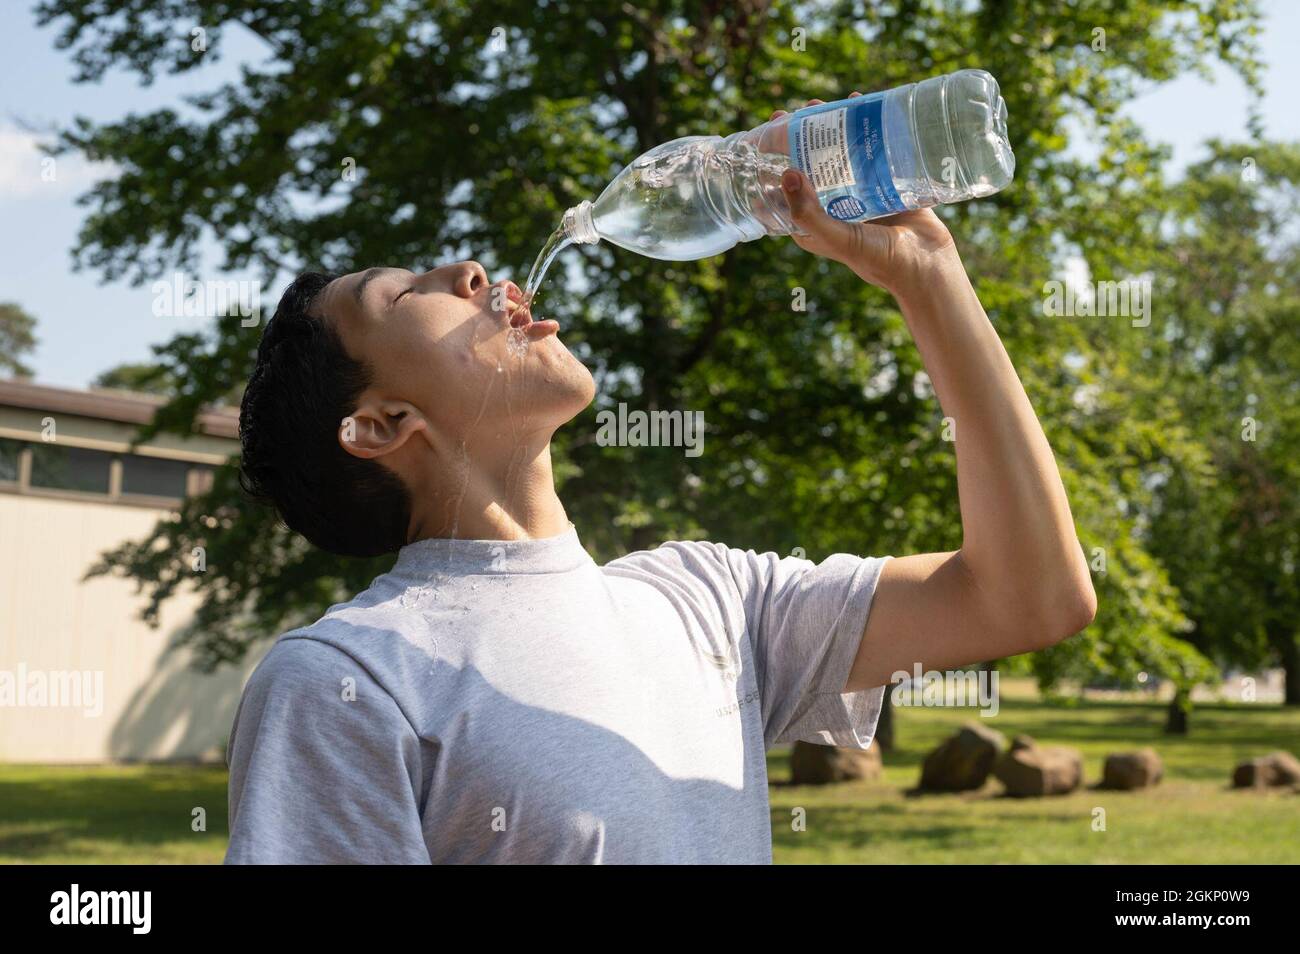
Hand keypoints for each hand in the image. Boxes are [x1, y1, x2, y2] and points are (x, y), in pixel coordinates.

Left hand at [771, 95, 957, 296]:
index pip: (779, 192)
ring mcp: (856, 191)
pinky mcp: (882, 181)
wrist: (927, 262)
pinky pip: (865, 148)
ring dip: (824, 128)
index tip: (760, 140)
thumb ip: (807, 212)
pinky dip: (859, 126)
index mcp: (811, 223)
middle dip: (794, 139)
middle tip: (789, 113)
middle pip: (805, 165)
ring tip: (818, 104)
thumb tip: (786, 173)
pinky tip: (855, 104)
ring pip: (833, 153)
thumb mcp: (836, 238)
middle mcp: (830, 205)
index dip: (766, 167)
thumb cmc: (878, 258)